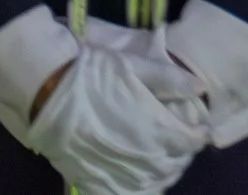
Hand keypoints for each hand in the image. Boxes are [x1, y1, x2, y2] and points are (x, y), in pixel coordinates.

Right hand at [24, 40, 207, 194]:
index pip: (191, 140)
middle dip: (181, 153)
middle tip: (178, 141)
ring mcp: (122, 174)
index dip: (198, 133)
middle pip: (176, 165)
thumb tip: (202, 88)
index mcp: (158, 129)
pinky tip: (137, 178)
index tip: (198, 127)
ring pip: (156, 183)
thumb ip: (169, 78)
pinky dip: (139, 189)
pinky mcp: (99, 182)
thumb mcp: (132, 66)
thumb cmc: (92, 74)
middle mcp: (145, 158)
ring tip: (159, 159)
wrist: (46, 90)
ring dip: (164, 172)